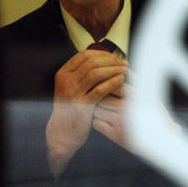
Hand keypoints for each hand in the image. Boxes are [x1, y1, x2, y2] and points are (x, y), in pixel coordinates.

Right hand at [46, 49, 126, 176]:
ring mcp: (72, 93)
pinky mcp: (81, 106)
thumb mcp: (72, 88)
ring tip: (125, 70)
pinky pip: (99, 90)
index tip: (115, 57)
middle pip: (91, 62)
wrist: (63, 132)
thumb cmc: (72, 108)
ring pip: (95, 74)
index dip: (102, 54)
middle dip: (111, 61)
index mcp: (63, 74)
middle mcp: (65, 81)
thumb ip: (82, 74)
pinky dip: (112, 82)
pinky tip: (121, 80)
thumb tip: (103, 58)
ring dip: (113, 70)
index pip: (84, 55)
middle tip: (124, 63)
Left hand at [93, 83, 182, 150]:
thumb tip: (124, 67)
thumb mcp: (149, 95)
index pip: (113, 84)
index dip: (104, 83)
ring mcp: (120, 122)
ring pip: (96, 109)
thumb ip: (136, 81)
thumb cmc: (154, 114)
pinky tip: (100, 119)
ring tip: (97, 107)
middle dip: (97, 95)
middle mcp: (127, 108)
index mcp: (136, 96)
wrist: (161, 139)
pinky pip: (96, 123)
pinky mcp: (115, 135)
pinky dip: (95, 120)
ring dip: (94, 107)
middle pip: (101, 96)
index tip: (102, 84)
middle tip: (95, 96)